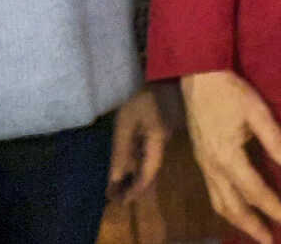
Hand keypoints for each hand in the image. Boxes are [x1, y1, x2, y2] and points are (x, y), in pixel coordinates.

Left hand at [107, 85, 172, 202]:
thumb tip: (115, 178)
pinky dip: (138, 165)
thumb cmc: (143, 99)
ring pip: (150, 165)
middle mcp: (162, 145)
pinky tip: (129, 167)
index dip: (135, 190)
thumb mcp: (126, 123)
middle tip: (116, 198)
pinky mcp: (159, 134)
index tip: (121, 202)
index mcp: (156, 144)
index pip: (147, 174)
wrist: (165, 77)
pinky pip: (149, 156)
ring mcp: (163, 139)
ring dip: (136, 177)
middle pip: (150, 172)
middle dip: (134, 187)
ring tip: (118, 187)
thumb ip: (121, 151)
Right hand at [180, 69, 280, 243]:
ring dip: (237, 221)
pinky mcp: (200, 160)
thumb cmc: (229, 91)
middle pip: (232, 206)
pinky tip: (236, 208)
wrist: (197, 77)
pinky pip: (212, 193)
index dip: (272, 207)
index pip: (254, 191)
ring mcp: (203, 165)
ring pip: (219, 203)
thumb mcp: (257, 110)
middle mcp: (212, 167)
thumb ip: (274, 139)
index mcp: (227, 157)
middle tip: (269, 240)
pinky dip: (226, 207)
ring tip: (254, 231)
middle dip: (251, 226)